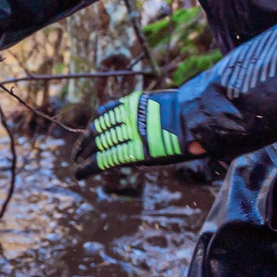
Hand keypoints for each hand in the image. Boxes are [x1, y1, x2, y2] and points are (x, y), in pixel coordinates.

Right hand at [74, 89, 196, 175]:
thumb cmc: (185, 143)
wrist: (200, 116)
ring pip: (99, 126)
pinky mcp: (134, 101)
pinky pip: (108, 108)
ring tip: (80, 147)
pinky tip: (93, 126)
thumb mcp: (160, 158)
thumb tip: (112, 159)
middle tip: (76, 161)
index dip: (87, 168)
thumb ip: (135, 158)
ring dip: (86, 137)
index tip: (77, 175)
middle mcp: (131, 131)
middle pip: (98, 143)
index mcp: (138, 151)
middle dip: (83, 154)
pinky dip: (97, 118)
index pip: (103, 161)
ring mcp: (131, 114)